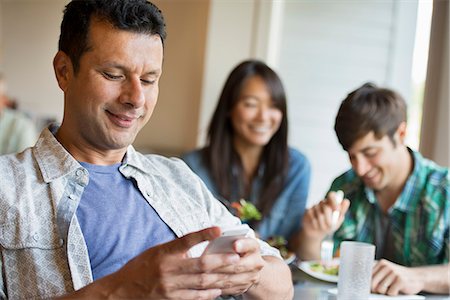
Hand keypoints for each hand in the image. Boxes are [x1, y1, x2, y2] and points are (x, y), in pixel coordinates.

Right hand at [98, 227, 247, 299]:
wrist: (123, 290)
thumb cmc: (142, 267)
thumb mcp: (157, 251)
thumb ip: (177, 248)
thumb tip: (200, 242)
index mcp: (164, 253)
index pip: (186, 241)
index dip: (203, 234)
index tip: (219, 229)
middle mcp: (168, 270)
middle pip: (200, 265)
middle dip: (221, 261)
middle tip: (237, 257)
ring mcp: (170, 287)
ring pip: (201, 283)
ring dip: (220, 277)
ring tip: (235, 272)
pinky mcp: (171, 299)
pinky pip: (195, 297)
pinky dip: (209, 293)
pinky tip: (220, 289)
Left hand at [208, 236, 265, 295]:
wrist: (248, 265)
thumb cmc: (236, 247)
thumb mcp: (235, 239)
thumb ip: (226, 238)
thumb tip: (213, 235)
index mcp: (253, 247)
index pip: (250, 245)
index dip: (243, 245)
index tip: (235, 245)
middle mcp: (256, 263)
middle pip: (238, 266)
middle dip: (220, 266)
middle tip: (204, 264)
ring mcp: (251, 278)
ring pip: (230, 280)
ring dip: (214, 279)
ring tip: (200, 275)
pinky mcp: (243, 288)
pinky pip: (227, 290)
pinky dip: (214, 287)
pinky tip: (204, 284)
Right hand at [301, 191, 349, 238]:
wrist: (316, 232)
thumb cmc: (329, 225)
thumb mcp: (337, 220)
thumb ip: (342, 210)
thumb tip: (346, 201)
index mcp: (330, 203)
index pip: (332, 195)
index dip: (335, 201)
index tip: (338, 210)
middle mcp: (322, 203)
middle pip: (326, 207)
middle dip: (329, 218)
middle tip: (330, 225)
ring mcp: (314, 207)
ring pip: (319, 214)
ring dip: (323, 223)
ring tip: (323, 228)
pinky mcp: (307, 211)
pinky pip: (313, 218)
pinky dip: (316, 224)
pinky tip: (316, 226)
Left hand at [371, 259, 423, 295]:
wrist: (417, 277)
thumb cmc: (397, 277)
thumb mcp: (385, 273)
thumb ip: (375, 276)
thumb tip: (364, 287)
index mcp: (380, 263)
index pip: (366, 275)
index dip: (367, 284)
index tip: (369, 287)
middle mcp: (386, 266)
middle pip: (372, 284)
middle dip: (375, 290)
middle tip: (383, 290)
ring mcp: (393, 272)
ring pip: (380, 289)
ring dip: (385, 292)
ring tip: (391, 288)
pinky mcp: (401, 280)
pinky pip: (390, 293)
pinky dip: (393, 294)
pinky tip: (398, 289)